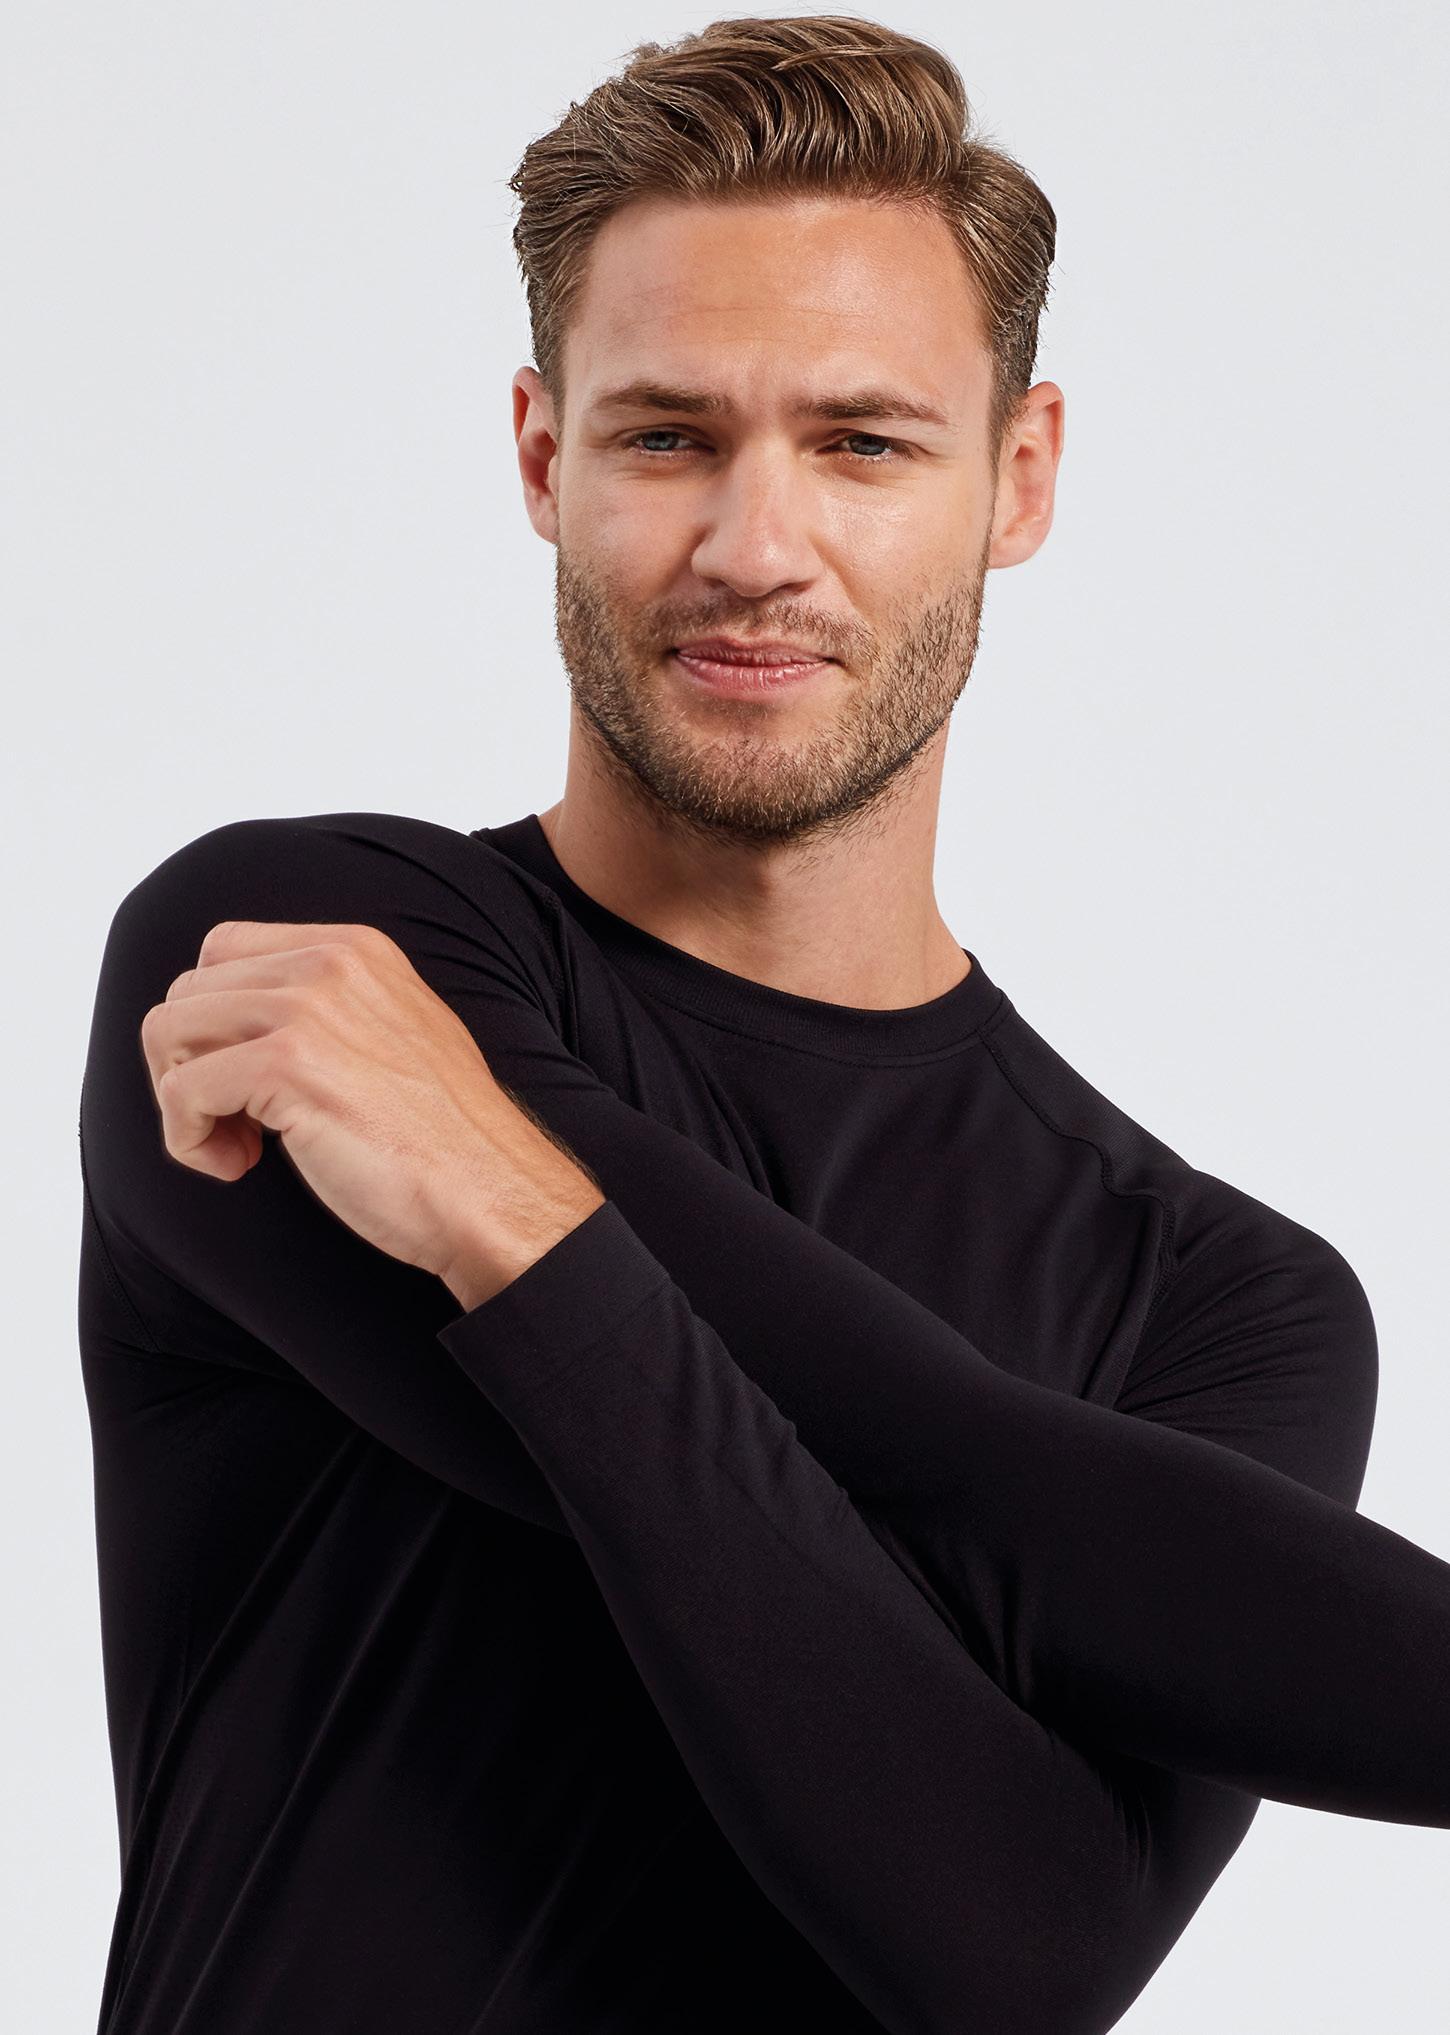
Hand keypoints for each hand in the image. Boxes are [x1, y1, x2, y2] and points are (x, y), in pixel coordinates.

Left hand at [140, 918, 602, 1297]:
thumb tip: (237, 1031)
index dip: (214, 1022)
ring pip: (167, 1031)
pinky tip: (239, 1167)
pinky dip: (189, 1138)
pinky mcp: (286, 1066)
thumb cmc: (444, 1140)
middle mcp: (329, 964)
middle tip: (238, 1126)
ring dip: (182, 1102)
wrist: (490, 1192)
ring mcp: (306, 1009)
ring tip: (239, 1148)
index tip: (246, 1082)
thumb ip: (329, 1011)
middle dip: (188, 1065)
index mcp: (356, 950)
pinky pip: (181, 1089)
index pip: (223, 951)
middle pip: (187, 992)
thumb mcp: (394, 1036)